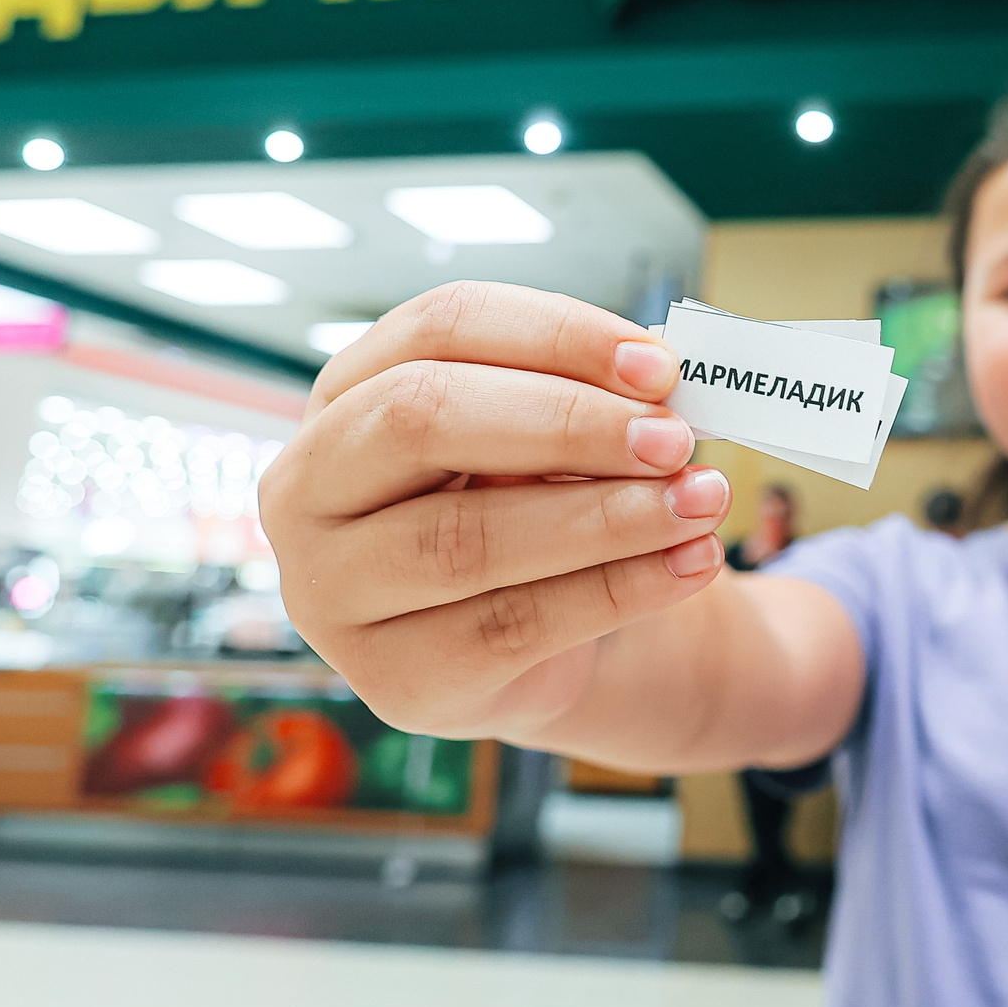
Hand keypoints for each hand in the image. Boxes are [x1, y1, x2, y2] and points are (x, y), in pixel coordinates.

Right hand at [257, 282, 730, 737]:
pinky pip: (511, 626)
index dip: (555, 336)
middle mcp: (306, 488)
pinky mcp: (394, 678)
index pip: (438, 328)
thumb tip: (660, 383)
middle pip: (424, 420)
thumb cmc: (535, 508)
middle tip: (675, 438)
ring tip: (700, 502)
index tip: (659, 366)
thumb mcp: (548, 440)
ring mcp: (331, 592)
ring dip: (605, 517)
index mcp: (343, 395)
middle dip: (566, 423)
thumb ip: (583, 401)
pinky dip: (616, 591)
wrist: (541, 643)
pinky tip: (687, 566)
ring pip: (466, 538)